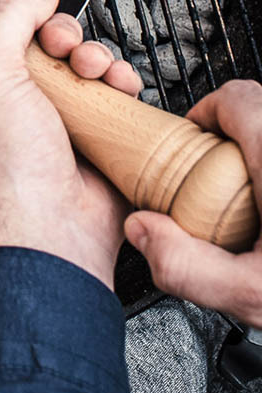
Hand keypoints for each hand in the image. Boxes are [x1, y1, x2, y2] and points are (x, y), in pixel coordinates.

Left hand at [0, 0, 141, 288]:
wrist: (50, 235)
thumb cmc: (5, 170)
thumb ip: (8, 18)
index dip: (20, 20)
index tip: (34, 16)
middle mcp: (9, 108)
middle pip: (44, 46)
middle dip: (62, 38)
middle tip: (63, 49)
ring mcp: (51, 125)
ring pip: (80, 68)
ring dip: (93, 58)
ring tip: (91, 70)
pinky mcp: (91, 141)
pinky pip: (109, 98)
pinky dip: (118, 85)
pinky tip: (117, 87)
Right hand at [125, 81, 261, 325]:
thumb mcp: (254, 295)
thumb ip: (187, 267)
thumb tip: (142, 234)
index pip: (236, 97)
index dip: (206, 112)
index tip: (193, 138)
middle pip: (259, 109)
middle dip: (230, 135)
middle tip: (214, 174)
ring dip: (255, 155)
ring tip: (247, 198)